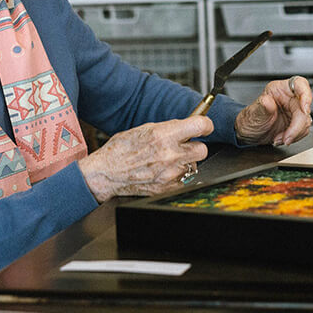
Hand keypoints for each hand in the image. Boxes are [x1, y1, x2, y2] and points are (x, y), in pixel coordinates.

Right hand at [77, 116, 212, 201]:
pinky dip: (178, 175)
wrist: (106, 174)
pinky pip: (184, 179)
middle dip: (195, 145)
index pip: (200, 126)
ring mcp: (169, 174)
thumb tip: (186, 125)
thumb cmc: (121, 149)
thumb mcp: (145, 128)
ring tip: (169, 159)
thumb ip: (169, 128)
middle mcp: (169, 155)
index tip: (205, 126)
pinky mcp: (167, 188)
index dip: (205, 124)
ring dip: (186, 161)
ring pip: (194, 165)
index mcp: (163, 136)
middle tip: (185, 145)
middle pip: (203, 149)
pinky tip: (165, 170)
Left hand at [234, 76, 312, 146]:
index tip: (304, 110)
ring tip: (279, 138)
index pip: (299, 84)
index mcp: (279, 89)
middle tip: (286, 137)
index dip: (305, 95)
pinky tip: (282, 139)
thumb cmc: (250, 120)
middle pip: (304, 108)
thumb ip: (261, 107)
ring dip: (294, 134)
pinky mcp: (297, 123)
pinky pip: (303, 130)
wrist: (250, 135)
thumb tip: (267, 101)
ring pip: (306, 121)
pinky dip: (294, 137)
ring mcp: (294, 111)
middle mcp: (289, 98)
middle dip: (296, 126)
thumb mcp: (253, 114)